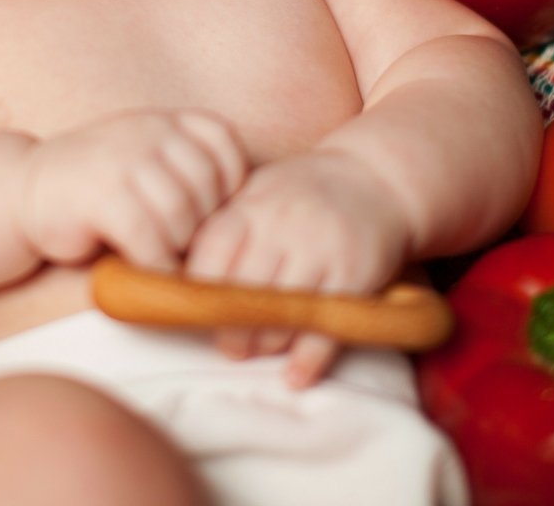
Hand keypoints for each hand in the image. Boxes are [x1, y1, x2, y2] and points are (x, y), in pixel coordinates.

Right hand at [15, 109, 247, 272]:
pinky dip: (155, 263)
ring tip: (164, 258)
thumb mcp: (145, 159)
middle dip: (201, 226)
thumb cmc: (95, 186)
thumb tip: (243, 217)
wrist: (23, 190)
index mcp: (163, 119)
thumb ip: (186, 170)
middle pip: (205, 187)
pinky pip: (148, 238)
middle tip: (185, 248)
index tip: (213, 212)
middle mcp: (146, 131)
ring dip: (177, 248)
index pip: (224, 142)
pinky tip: (147, 270)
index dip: (230, 182)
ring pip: (181, 215)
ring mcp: (123, 160)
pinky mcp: (101, 196)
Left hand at [184, 149, 409, 387]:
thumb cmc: (303, 193)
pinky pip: (326, 326)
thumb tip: (176, 275)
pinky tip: (294, 376)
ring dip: (266, 344)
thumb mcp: (258, 192)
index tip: (194, 315)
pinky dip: (308, 358)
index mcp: (251, 206)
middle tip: (228, 346)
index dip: (198, 292)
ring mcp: (320, 249)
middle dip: (231, 328)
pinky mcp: (355, 273)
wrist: (377, 178)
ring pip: (283, 313)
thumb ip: (224, 225)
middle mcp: (283, 225)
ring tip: (259, 351)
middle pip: (244, 290)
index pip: (210, 255)